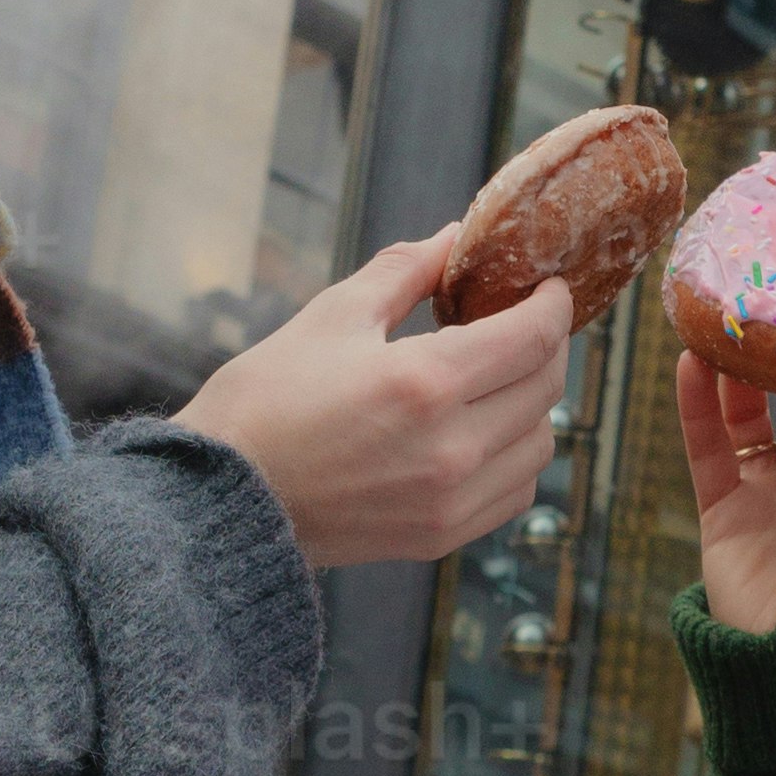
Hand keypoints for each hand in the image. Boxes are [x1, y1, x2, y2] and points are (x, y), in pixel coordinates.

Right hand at [181, 234, 573, 568]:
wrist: (223, 497)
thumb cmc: (265, 402)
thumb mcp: (331, 316)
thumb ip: (403, 271)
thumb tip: (452, 239)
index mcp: (424, 382)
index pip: (532, 338)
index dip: (553, 304)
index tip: (550, 287)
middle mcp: (450, 447)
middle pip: (545, 388)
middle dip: (545, 346)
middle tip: (524, 324)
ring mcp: (449, 500)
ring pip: (539, 444)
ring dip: (533, 405)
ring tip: (499, 379)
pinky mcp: (439, 536)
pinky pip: (514, 493)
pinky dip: (515, 457)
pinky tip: (485, 433)